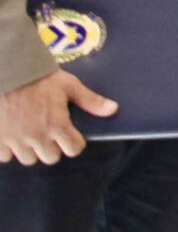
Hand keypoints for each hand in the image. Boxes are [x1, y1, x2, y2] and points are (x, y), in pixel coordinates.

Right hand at [0, 69, 116, 164]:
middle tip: (47, 134)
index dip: (74, 143)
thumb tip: (113, 109)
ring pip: (28, 159)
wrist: (6, 72)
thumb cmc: (38, 78)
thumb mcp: (67, 85)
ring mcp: (15, 140)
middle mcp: (37, 137)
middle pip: (50, 157)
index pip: (73, 149)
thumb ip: (90, 100)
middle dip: (52, 148)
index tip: (69, 136)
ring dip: (30, 150)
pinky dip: (7, 149)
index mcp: (57, 125)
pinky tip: (10, 135)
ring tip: (28, 134)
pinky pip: (5, 156)